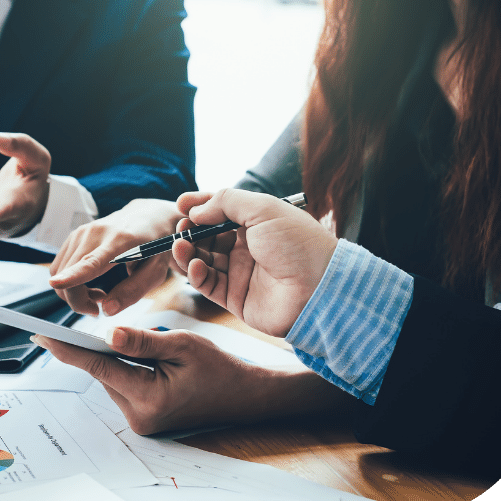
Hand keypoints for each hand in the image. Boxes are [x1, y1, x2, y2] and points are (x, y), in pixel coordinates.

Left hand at [32, 327, 351, 434]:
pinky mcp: (144, 418)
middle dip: (111, 347)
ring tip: (161, 354)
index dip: (67, 348)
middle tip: (136, 334)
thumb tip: (108, 334)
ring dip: (123, 358)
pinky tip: (155, 363)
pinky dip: (130, 368)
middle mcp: (139, 415)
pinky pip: (125, 384)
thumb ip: (143, 341)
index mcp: (148, 397)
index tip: (40, 335)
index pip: (98, 366)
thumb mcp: (184, 345)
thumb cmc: (220, 369)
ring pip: (114, 377)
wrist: (245, 397)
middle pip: (104, 371)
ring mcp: (140, 420)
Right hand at [48, 199, 182, 315]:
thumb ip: (133, 291)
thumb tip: (106, 311)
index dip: (73, 275)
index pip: (92, 261)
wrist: (148, 216)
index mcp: (120, 242)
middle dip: (78, 301)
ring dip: (74, 292)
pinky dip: (70, 282)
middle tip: (100, 308)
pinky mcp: (74, 236)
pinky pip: (60, 267)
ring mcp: (82, 232)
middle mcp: (96, 233)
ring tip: (100, 294)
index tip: (56, 283)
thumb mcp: (156, 272)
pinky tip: (90, 283)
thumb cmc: (155, 246)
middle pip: (69, 274)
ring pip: (60, 273)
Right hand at [174, 189, 337, 336]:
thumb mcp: (263, 208)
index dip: (200, 207)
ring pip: (203, 260)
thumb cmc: (298, 243)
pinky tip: (194, 266)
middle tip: (180, 228)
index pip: (220, 211)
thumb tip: (196, 210)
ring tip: (180, 246)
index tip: (180, 204)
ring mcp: (240, 273)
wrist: (320, 288)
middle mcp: (247, 247)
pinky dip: (196, 274)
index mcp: (257, 223)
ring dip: (187, 252)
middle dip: (191, 231)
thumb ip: (226, 202)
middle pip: (208, 236)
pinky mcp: (235, 298)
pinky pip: (208, 284)